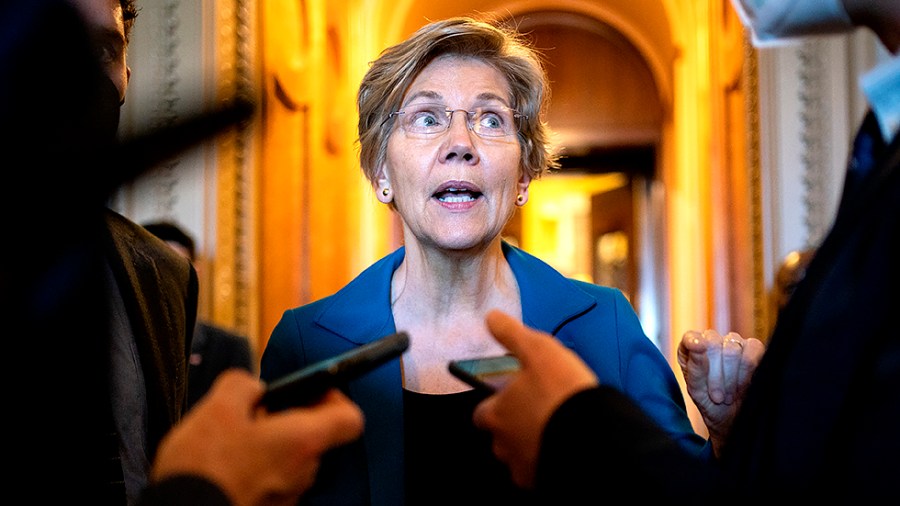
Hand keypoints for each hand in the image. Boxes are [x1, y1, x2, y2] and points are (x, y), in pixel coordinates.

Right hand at [149, 370, 363, 505]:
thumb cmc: (205, 465)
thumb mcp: (218, 407)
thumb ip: (243, 384)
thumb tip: (253, 388)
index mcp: (303, 440)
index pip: (350, 419)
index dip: (334, 399)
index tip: (309, 391)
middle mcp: (304, 472)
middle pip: (314, 438)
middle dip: (287, 421)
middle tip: (252, 415)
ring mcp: (289, 497)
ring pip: (290, 461)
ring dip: (269, 447)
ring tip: (230, 443)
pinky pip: (272, 482)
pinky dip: (256, 471)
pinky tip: (225, 468)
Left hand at [473, 309, 598, 488]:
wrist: (592, 437)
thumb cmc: (561, 391)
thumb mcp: (538, 350)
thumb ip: (512, 334)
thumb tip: (490, 317)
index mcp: (495, 415)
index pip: (482, 413)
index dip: (496, 404)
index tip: (514, 397)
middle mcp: (503, 445)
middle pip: (500, 438)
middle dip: (515, 428)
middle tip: (541, 413)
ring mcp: (524, 468)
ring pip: (521, 457)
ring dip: (533, 446)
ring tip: (557, 430)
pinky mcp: (546, 484)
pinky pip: (543, 472)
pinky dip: (551, 461)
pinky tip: (567, 448)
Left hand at [677, 329, 764, 456]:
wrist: (732, 417)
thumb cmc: (709, 401)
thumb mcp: (697, 389)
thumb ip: (695, 366)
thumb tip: (697, 342)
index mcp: (690, 347)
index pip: (691, 337)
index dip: (695, 344)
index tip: (699, 350)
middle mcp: (711, 340)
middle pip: (713, 344)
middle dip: (716, 376)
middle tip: (717, 397)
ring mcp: (732, 341)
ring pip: (733, 349)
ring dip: (732, 378)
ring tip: (729, 395)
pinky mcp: (753, 346)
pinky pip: (753, 350)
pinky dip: (748, 373)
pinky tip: (743, 386)